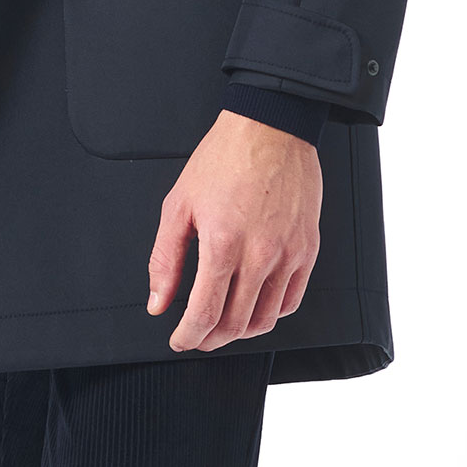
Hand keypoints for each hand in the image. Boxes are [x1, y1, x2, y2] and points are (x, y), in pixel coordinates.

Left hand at [147, 110, 321, 351]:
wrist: (270, 127)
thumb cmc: (224, 158)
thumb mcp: (179, 203)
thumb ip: (165, 258)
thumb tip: (158, 301)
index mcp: (222, 243)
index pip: (205, 313)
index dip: (188, 336)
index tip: (180, 340)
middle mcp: (259, 254)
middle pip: (236, 324)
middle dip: (210, 339)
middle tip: (197, 336)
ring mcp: (288, 254)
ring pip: (266, 320)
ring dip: (241, 332)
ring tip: (224, 325)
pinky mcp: (308, 249)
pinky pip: (291, 300)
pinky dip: (271, 314)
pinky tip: (255, 306)